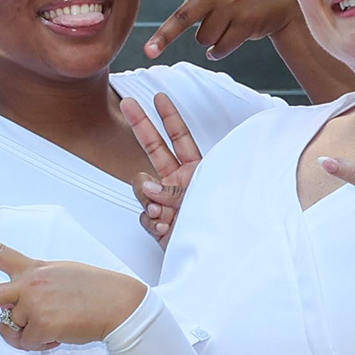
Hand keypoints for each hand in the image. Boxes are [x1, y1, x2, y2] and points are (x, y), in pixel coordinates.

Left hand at [0, 222, 146, 347]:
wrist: (119, 303)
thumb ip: (35, 287)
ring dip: (28, 332)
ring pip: (12, 328)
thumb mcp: (61, 275)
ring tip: (56, 322)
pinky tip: (59, 334)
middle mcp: (29, 284)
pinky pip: (26, 343)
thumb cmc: (93, 290)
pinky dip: (39, 344)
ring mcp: (33, 305)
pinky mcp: (40, 325)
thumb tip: (13, 317)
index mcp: (34, 268)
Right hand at [122, 88, 205, 247]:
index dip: (169, 116)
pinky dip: (154, 222)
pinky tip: (166, 226)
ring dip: (150, 197)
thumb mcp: (205, 195)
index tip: (159, 98)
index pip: (180, 137)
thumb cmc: (225, 223)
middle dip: (141, 124)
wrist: (220, 256)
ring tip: (164, 211)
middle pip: (154, 148)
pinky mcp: (160, 224)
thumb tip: (148, 189)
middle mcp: (179, 182)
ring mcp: (167, 202)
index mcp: (197, 170)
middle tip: (128, 103)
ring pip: (142, 188)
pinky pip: (145, 217)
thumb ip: (173, 188)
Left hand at [140, 0, 301, 62]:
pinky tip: (229, 38)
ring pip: (202, 38)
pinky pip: (219, 48)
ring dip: (209, 38)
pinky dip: (217, 51)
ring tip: (226, 23)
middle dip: (164, 37)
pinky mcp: (246, 23)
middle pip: (183, 18)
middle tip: (148, 52)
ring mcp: (232, 6)